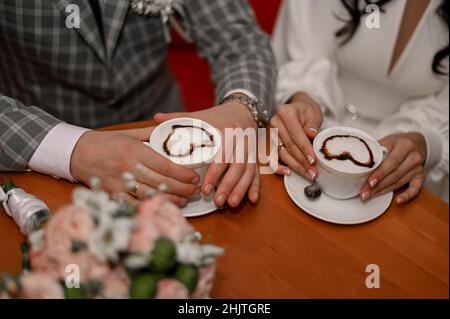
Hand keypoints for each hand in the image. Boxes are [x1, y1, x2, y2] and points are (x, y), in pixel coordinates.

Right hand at [70, 128, 200, 206]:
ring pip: (149, 195)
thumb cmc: (105, 142)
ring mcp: (119, 183)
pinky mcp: (111, 194)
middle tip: (195, 190)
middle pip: (161, 182)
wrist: (76, 152)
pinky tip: (160, 208)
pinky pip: (132, 204)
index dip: (182, 174)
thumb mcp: (129, 134)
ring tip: (183, 201)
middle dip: (181, 188)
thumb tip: (173, 132)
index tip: (194, 177)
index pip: (164, 165)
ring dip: (169, 199)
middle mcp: (128, 167)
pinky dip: (148, 207)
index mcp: (134, 151)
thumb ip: (151, 134)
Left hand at [154, 102, 259, 207]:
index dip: (214, 173)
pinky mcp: (255, 156)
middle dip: (228, 185)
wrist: (241, 109)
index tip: (204, 189)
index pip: (221, 155)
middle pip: (238, 166)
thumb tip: (156, 119)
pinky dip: (256, 186)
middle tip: (217, 201)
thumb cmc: (215, 116)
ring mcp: (250, 149)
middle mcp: (241, 140)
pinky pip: (257, 172)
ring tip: (230, 204)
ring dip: (241, 188)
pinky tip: (252, 199)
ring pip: (249, 171)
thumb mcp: (199, 115)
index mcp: (226, 131)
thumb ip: (179, 118)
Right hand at [270, 92, 322, 179]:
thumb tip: (311, 134)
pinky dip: (278, 167)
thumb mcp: (313, 113)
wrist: (297, 110)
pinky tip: (288, 172)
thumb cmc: (306, 112)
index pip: (295, 133)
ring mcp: (270, 134)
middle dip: (302, 161)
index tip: (313, 160)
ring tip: (308, 174)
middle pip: (288, 145)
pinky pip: (271, 158)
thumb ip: (312, 124)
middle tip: (314, 172)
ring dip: (295, 166)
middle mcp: (274, 123)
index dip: (304, 148)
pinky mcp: (269, 143)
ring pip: (281, 154)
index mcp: (285, 112)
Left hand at [360, 132, 426, 204]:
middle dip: (378, 185)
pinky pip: (416, 188)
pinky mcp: (421, 176)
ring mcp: (418, 168)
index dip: (380, 173)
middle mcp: (413, 157)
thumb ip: (376, 151)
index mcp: (404, 145)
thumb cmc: (397, 143)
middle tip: (364, 192)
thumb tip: (358, 161)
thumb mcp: (387, 141)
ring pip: (399, 182)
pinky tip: (398, 201)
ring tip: (369, 195)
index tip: (369, 182)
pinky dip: (407, 195)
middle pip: (394, 174)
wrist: (416, 142)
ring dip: (383, 191)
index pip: (391, 161)